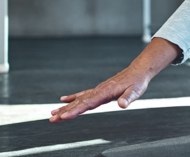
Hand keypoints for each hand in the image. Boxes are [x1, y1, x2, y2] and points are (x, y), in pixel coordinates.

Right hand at [49, 37, 179, 122]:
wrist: (138, 71)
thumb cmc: (137, 82)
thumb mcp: (136, 91)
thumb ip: (128, 98)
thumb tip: (122, 105)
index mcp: (106, 92)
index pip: (88, 103)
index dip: (75, 110)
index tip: (64, 117)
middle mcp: (99, 90)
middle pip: (79, 102)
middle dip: (65, 111)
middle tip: (52, 119)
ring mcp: (98, 90)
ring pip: (78, 99)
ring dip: (65, 107)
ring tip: (52, 114)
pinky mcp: (99, 90)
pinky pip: (83, 95)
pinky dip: (73, 98)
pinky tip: (64, 101)